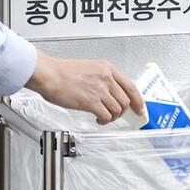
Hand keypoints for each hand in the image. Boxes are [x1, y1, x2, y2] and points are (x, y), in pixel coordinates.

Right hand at [25, 52, 143, 124]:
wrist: (49, 74)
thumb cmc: (62, 72)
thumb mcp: (89, 69)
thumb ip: (102, 79)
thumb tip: (110, 93)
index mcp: (106, 68)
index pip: (131, 86)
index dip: (138, 101)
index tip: (140, 109)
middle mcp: (106, 78)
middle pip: (126, 100)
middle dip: (122, 111)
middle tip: (115, 115)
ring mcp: (100, 90)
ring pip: (118, 110)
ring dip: (112, 117)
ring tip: (103, 116)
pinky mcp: (92, 102)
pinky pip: (107, 116)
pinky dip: (104, 120)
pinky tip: (98, 119)